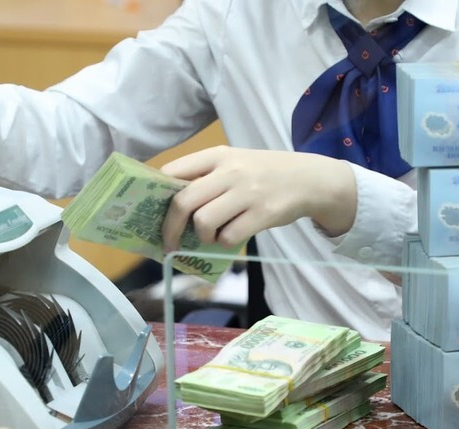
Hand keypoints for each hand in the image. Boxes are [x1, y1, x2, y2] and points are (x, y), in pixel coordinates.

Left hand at [160, 146, 357, 250]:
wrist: (309, 179)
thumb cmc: (263, 174)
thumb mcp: (234, 163)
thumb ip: (206, 177)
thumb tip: (169, 207)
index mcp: (217, 155)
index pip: (173, 172)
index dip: (156, 195)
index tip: (150, 212)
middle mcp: (230, 171)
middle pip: (183, 201)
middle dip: (169, 227)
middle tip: (168, 242)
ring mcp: (247, 193)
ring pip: (204, 222)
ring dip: (201, 236)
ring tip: (210, 236)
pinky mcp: (263, 214)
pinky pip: (228, 236)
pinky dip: (223, 243)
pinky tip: (230, 236)